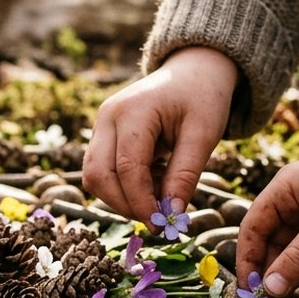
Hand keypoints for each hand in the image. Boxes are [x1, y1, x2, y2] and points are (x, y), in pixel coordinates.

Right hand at [83, 47, 236, 224]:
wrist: (193, 72)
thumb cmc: (202, 98)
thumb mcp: (204, 135)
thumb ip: (185, 175)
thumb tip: (170, 215)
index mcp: (133, 111)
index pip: (127, 169)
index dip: (141, 202)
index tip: (162, 225)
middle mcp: (107, 117)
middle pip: (98, 176)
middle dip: (125, 205)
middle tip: (157, 220)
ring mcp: (101, 126)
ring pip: (94, 177)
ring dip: (122, 198)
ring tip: (159, 194)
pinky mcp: (103, 136)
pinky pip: (102, 171)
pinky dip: (123, 187)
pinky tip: (153, 182)